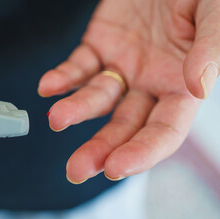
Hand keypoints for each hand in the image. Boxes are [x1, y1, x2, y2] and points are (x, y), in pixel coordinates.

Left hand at [38, 0, 218, 182]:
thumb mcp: (214, 13)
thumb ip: (210, 49)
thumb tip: (198, 87)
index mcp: (181, 84)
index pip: (163, 130)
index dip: (142, 152)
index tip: (115, 168)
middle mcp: (150, 83)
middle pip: (124, 125)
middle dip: (100, 149)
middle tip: (77, 170)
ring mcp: (122, 66)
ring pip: (97, 99)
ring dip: (75, 111)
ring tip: (56, 119)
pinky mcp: (99, 46)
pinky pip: (78, 67)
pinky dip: (63, 78)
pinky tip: (48, 87)